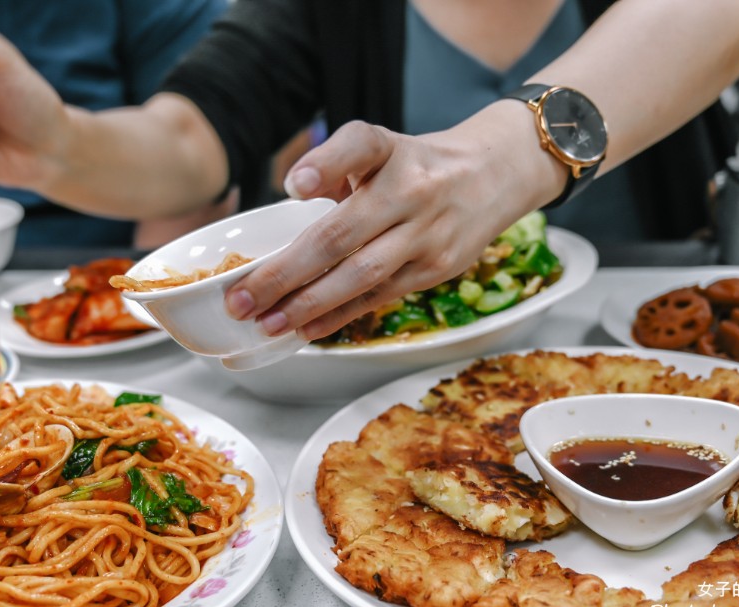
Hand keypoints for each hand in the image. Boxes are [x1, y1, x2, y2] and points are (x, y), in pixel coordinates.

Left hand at [224, 110, 559, 339]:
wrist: (495, 175)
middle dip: (287, 272)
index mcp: (390, 151)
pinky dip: (340, 315)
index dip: (325, 164)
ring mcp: (428, 233)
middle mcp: (412, 190)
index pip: (359, 145)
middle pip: (342, 234)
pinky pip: (380, 296)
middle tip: (243, 298)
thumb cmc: (419, 165)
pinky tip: (307, 328)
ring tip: (268, 323)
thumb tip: (289, 198)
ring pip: (360, 275)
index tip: (294, 186)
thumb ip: (335, 167)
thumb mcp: (382, 149)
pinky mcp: (437, 268)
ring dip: (309, 304)